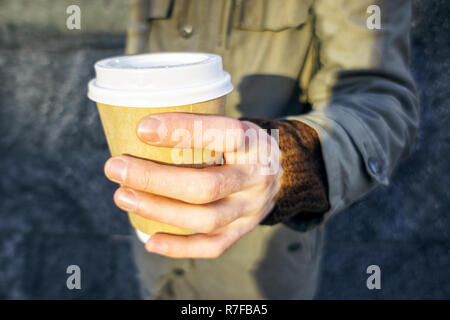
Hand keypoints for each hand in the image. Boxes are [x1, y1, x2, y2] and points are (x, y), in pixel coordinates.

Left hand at [104, 113, 281, 257]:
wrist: (282, 171)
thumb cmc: (242, 144)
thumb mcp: (233, 125)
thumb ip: (200, 128)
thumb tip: (139, 128)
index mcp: (254, 143)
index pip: (223, 134)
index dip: (184, 131)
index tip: (143, 128)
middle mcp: (256, 177)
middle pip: (205, 186)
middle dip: (155, 179)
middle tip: (116, 167)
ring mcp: (251, 209)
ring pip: (205, 219)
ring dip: (158, 210)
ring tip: (123, 197)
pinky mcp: (243, 230)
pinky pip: (213, 246)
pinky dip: (180, 247)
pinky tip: (151, 241)